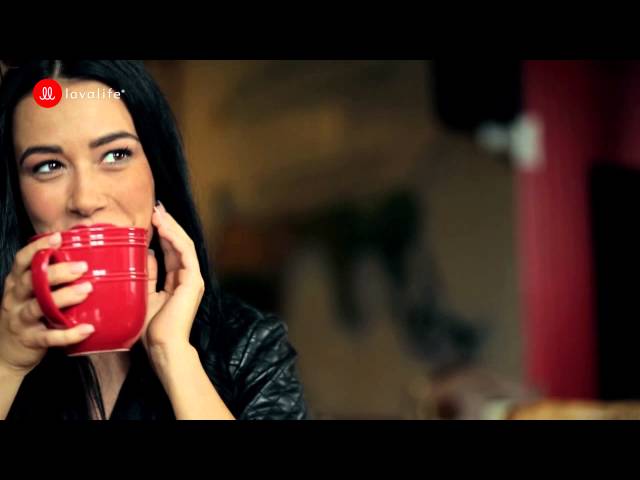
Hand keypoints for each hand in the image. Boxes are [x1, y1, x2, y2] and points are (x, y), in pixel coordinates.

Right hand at [0, 233, 94, 375]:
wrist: (6, 354)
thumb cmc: (26, 315)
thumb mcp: (29, 294)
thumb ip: (46, 278)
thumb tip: (79, 257)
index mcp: (15, 284)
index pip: (21, 261)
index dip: (37, 248)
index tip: (57, 238)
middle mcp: (15, 299)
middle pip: (32, 281)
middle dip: (57, 272)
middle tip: (82, 267)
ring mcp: (21, 320)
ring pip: (40, 306)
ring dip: (64, 297)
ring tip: (86, 290)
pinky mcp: (30, 340)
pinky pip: (50, 337)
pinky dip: (69, 333)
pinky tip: (87, 328)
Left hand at [140, 202, 204, 360]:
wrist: (163, 346)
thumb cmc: (151, 329)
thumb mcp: (143, 295)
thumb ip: (146, 275)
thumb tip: (145, 254)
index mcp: (178, 282)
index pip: (171, 251)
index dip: (161, 234)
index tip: (150, 218)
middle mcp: (188, 277)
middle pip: (179, 244)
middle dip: (167, 225)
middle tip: (155, 207)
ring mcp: (193, 278)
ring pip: (184, 244)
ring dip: (171, 227)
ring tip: (158, 212)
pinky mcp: (193, 280)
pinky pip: (185, 253)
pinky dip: (174, 238)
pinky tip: (163, 227)